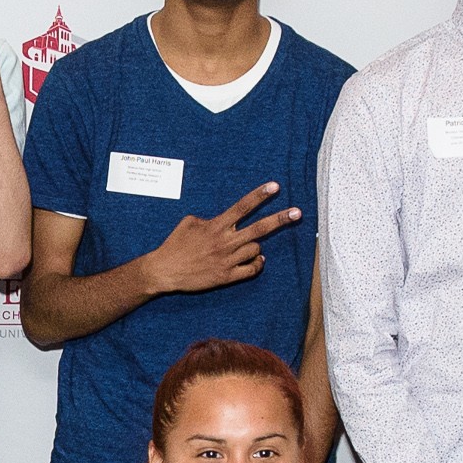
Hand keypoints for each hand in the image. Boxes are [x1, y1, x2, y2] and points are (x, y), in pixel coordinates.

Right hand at [136, 183, 298, 297]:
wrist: (165, 271)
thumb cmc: (175, 245)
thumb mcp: (189, 222)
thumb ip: (210, 219)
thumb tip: (223, 220)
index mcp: (216, 226)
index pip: (242, 207)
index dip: (260, 195)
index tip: (275, 186)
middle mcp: (225, 242)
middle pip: (259, 228)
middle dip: (280, 219)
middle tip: (298, 212)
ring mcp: (227, 260)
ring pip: (257, 250)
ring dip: (256, 247)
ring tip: (246, 246)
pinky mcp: (226, 276)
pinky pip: (251, 269)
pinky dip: (257, 264)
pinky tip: (256, 261)